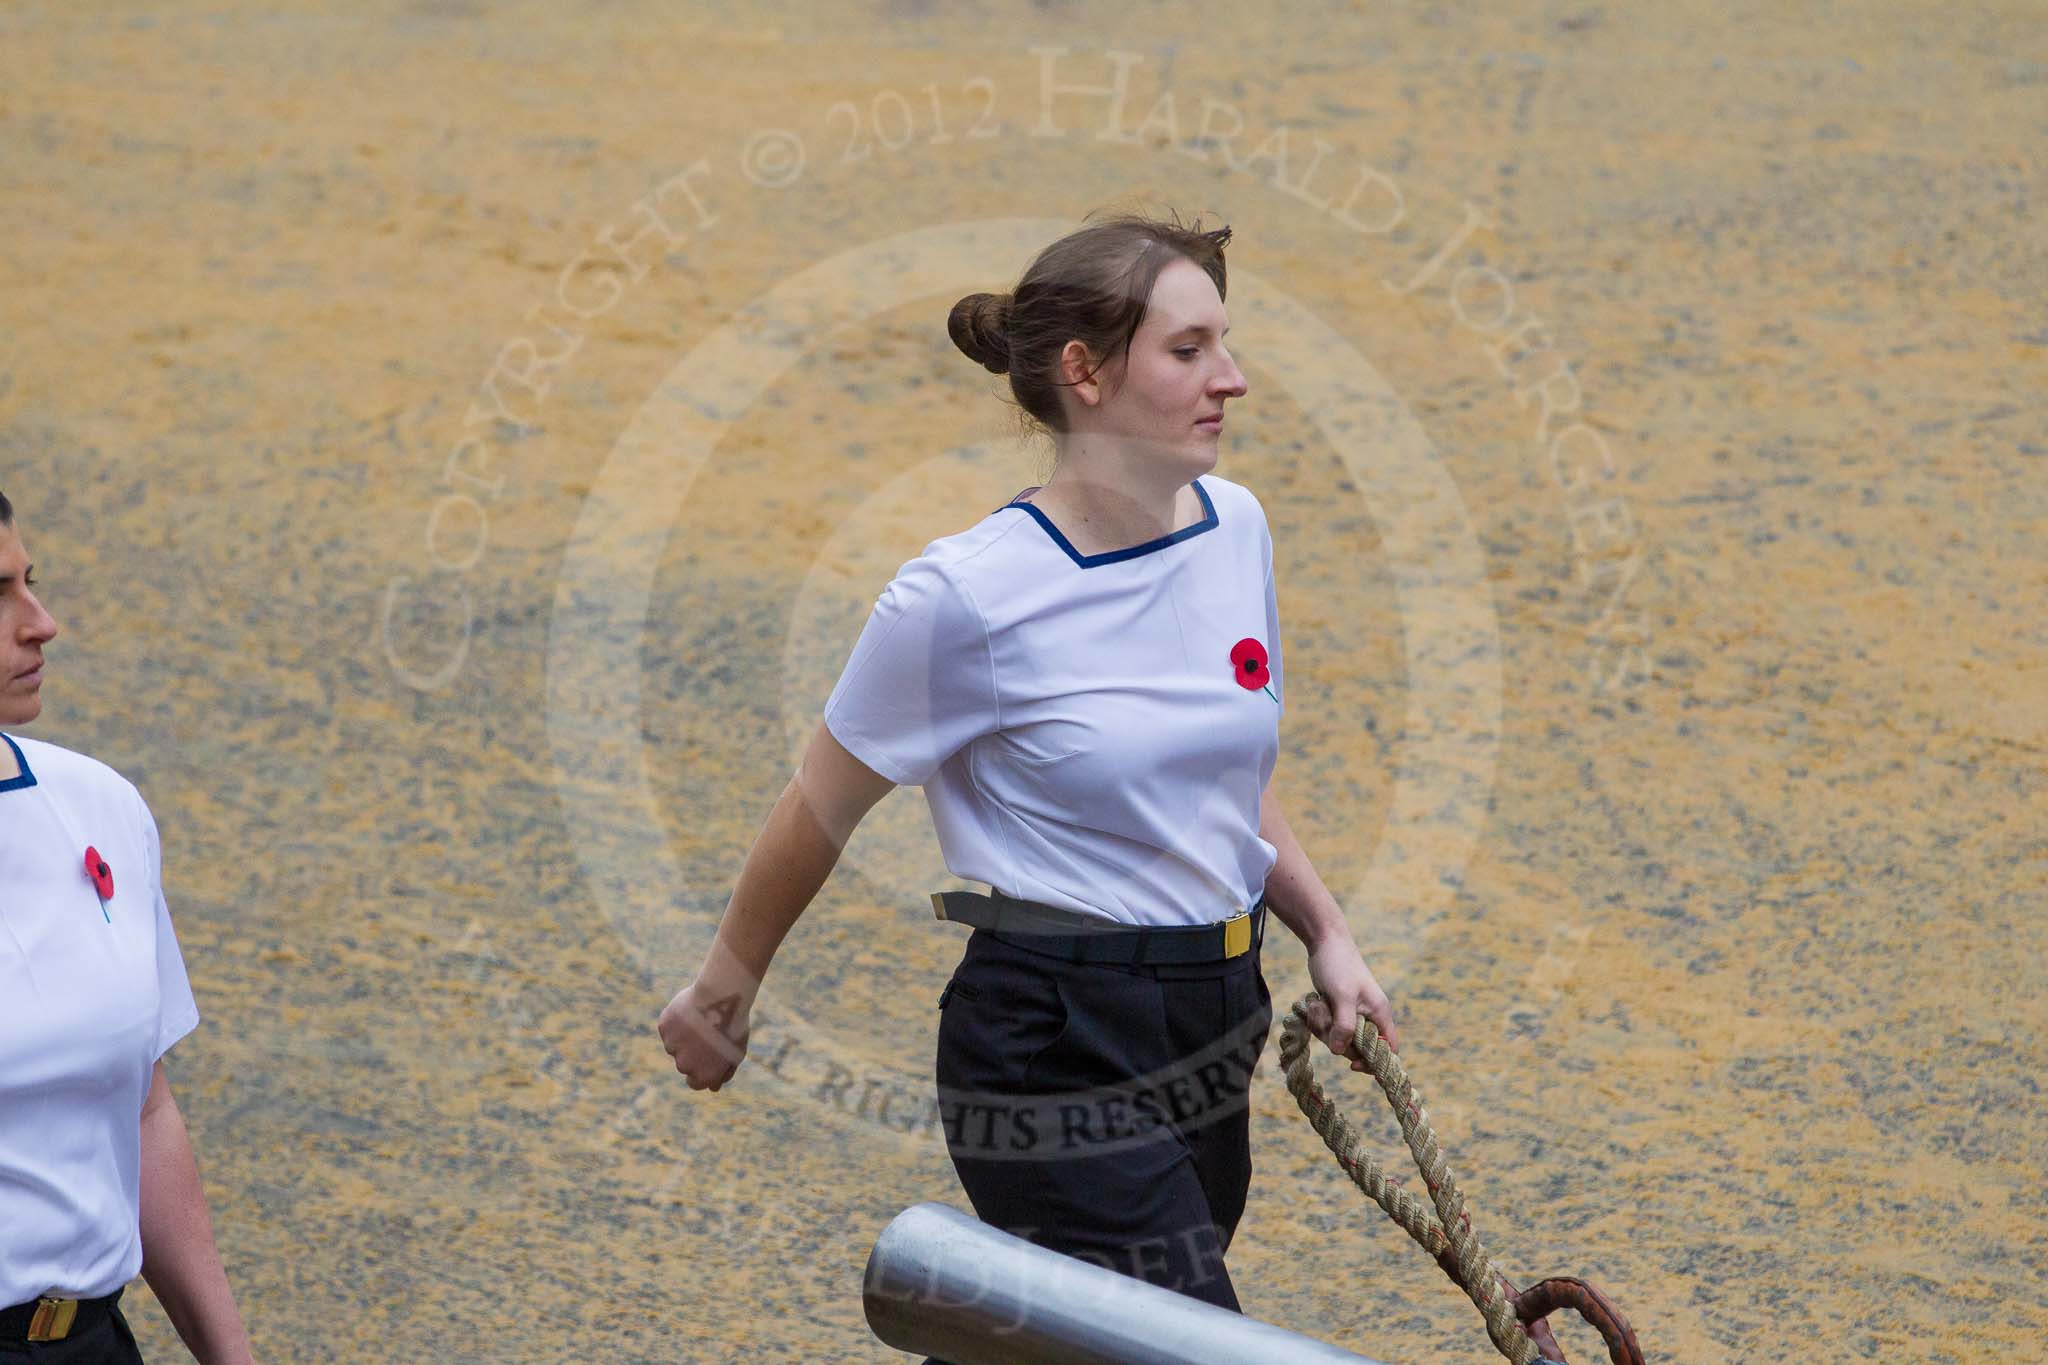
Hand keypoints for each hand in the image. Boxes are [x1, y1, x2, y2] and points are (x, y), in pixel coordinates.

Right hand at [657, 975, 753, 1090]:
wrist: (721, 998)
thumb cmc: (733, 1025)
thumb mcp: (736, 1053)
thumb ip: (723, 1073)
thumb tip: (713, 1087)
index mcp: (702, 1076)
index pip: (694, 1082)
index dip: (701, 1069)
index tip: (707, 1056)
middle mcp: (684, 1065)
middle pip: (684, 1064)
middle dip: (692, 1051)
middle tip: (709, 1033)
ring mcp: (672, 1046)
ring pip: (675, 1044)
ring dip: (684, 1034)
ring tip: (702, 1019)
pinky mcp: (664, 1027)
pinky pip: (669, 1027)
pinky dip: (677, 1020)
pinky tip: (691, 1010)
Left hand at [1301, 933, 1398, 1070]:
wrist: (1324, 942)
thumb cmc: (1338, 966)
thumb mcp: (1342, 997)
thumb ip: (1344, 1026)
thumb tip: (1339, 1052)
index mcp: (1380, 1014)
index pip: (1388, 1050)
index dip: (1374, 1063)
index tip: (1353, 1065)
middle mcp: (1370, 1017)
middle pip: (1358, 1048)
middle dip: (1338, 1039)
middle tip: (1326, 1019)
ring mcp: (1353, 1014)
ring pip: (1340, 1038)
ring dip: (1324, 1028)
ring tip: (1319, 1005)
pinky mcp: (1338, 1010)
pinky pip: (1329, 1028)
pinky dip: (1319, 1020)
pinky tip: (1315, 1003)